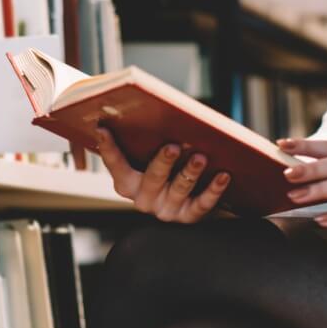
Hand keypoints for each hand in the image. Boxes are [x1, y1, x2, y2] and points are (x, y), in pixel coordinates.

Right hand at [95, 127, 231, 222]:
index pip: (115, 165)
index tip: (103, 129)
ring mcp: (166, 210)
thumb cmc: (163, 167)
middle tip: (173, 146)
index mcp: (127, 183)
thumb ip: (145, 139)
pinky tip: (223, 175)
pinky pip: (202, 205)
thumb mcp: (147, 155)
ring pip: (179, 190)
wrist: (184, 201)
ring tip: (201, 157)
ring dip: (190, 172)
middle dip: (162, 162)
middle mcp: (144, 199)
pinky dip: (214, 190)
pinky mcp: (188, 217)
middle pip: (152, 179)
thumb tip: (152, 111)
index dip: (108, 148)